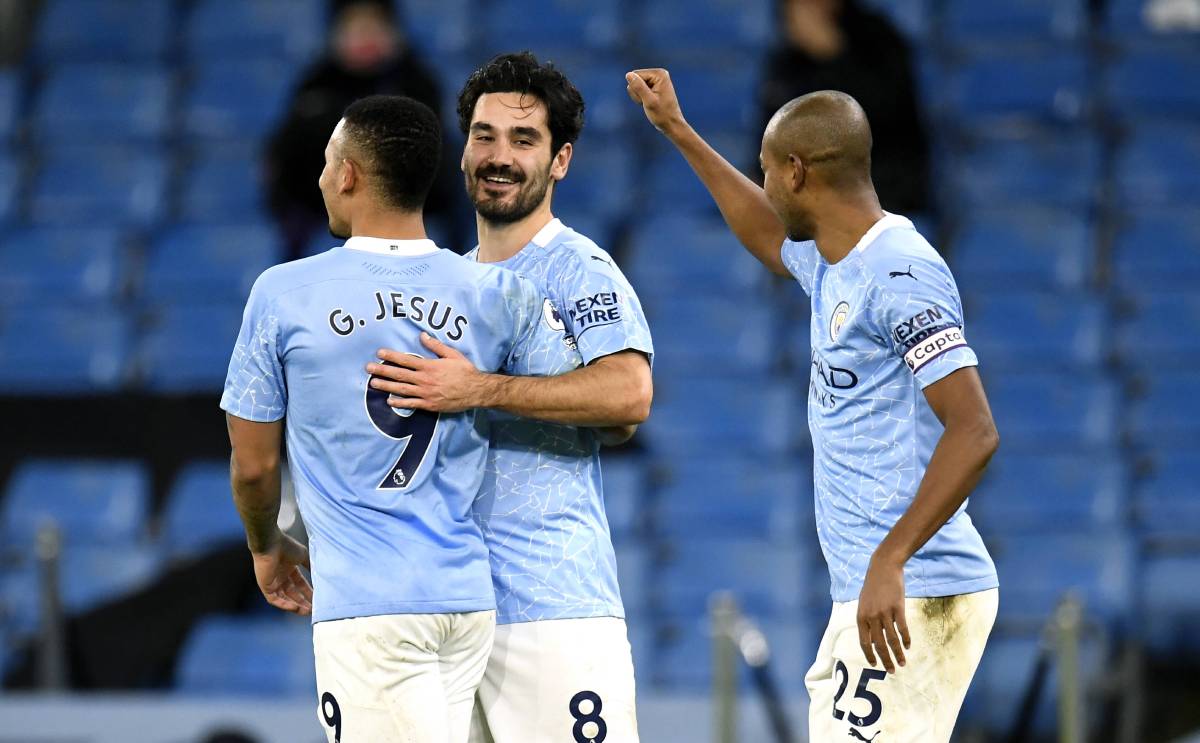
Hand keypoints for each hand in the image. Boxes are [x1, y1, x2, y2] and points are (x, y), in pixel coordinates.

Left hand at [251, 531, 312, 615]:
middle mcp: (280, 577)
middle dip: (303, 602)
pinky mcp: (265, 586)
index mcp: (289, 569)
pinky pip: (274, 599)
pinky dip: (284, 604)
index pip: (300, 585)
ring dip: (295, 606)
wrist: (270, 543)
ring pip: (284, 599)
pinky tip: (295, 607)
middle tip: (313, 609)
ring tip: (306, 611)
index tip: (317, 599)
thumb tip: (320, 573)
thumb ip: (310, 565)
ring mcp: (272, 582)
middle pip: (293, 594)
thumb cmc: (286, 546)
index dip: (308, 592)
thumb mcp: (303, 556)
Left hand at [365, 332, 489, 413]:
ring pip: (402, 389)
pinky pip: (411, 404)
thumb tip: (422, 335)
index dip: (391, 356)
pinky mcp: (429, 405)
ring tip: (373, 384)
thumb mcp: (452, 354)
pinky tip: (389, 401)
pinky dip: (399, 403)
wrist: (476, 391)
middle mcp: (424, 380)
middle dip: (382, 371)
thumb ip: (435, 345)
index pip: (406, 360)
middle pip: (399, 374)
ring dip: (386, 386)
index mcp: (429, 366)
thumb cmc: (465, 371)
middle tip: (368, 368)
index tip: (379, 353)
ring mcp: (426, 393)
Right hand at [625, 68, 687, 135]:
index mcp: (659, 74)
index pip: (635, 74)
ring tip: (649, 103)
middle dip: (637, 92)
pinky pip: (639, 89)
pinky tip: (649, 103)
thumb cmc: (662, 114)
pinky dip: (641, 98)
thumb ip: (638, 87)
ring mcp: (656, 79)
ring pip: (635, 85)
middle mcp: (658, 73)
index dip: (636, 89)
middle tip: (648, 102)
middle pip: (635, 78)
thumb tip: (628, 74)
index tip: (647, 99)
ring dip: (639, 96)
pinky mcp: (654, 85)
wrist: (671, 124)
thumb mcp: (649, 101)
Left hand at [856, 553, 910, 672]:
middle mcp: (872, 616)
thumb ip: (867, 620)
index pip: (864, 642)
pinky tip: (908, 646)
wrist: (883, 567)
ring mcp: (885, 612)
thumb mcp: (864, 603)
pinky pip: (902, 628)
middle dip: (885, 660)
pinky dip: (906, 639)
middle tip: (891, 671)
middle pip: (878, 644)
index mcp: (861, 616)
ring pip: (891, 639)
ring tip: (902, 663)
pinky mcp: (898, 608)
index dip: (869, 655)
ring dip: (898, 653)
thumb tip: (872, 640)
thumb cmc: (873, 586)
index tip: (875, 665)